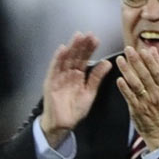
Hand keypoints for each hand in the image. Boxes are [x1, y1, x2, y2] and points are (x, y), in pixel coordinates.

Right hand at [40, 32, 111, 146]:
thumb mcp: (90, 92)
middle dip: (81, 45)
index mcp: (78, 76)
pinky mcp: (51, 82)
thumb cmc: (74, 110)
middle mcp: (68, 74)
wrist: (63, 124)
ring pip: (65, 59)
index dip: (90, 49)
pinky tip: (62, 49)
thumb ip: (97, 77)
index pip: (84, 59)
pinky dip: (57, 59)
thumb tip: (108, 63)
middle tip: (88, 34)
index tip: (96, 39)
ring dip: (71, 48)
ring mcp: (59, 77)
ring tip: (77, 37)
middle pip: (75, 56)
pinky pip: (54, 68)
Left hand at [115, 46, 158, 148]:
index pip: (157, 71)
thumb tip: (152, 50)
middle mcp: (156, 94)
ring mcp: (146, 102)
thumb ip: (157, 68)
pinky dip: (124, 88)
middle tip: (128, 50)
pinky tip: (119, 80)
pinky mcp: (137, 109)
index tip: (143, 49)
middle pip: (146, 75)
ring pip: (137, 84)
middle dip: (137, 61)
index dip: (150, 60)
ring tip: (120, 60)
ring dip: (128, 71)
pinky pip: (130, 97)